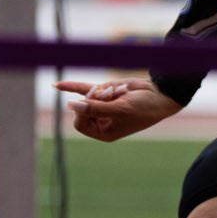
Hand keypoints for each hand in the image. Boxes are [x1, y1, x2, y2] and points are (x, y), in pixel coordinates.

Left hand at [58, 77, 181, 141]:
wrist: (159, 94)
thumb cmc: (143, 108)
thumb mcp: (119, 110)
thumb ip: (95, 108)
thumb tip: (71, 105)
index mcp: (104, 132)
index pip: (80, 123)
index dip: (83, 112)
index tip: (96, 103)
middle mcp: (101, 120)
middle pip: (81, 108)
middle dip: (94, 99)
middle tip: (112, 94)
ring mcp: (102, 105)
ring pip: (87, 96)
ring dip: (102, 91)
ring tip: (121, 91)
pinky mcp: (104, 92)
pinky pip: (84, 89)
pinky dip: (72, 86)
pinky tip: (57, 85)